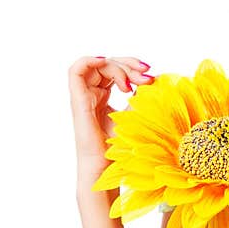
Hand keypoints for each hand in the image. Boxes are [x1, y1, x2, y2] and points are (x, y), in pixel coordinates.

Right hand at [68, 55, 153, 173]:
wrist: (107, 166)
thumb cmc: (119, 148)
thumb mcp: (135, 115)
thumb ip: (140, 96)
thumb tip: (152, 77)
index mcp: (103, 97)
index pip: (115, 70)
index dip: (132, 67)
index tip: (151, 76)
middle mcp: (92, 95)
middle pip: (107, 64)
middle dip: (129, 65)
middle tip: (146, 75)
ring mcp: (84, 97)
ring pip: (96, 65)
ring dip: (117, 66)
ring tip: (130, 84)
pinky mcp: (79, 100)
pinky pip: (75, 71)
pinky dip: (90, 60)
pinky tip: (106, 63)